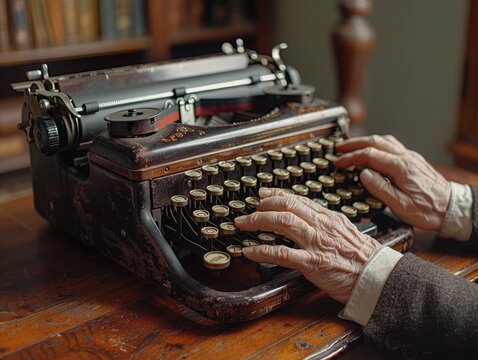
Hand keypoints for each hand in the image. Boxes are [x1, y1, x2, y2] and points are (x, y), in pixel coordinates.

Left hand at [234, 188, 380, 303]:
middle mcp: (320, 226)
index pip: (298, 200)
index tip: (263, 194)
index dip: (277, 195)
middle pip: (287, 206)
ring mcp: (315, 243)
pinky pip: (281, 254)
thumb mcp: (345, 231)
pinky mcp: (312, 263)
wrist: (377, 277)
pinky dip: (261, 251)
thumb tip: (310, 217)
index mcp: (328, 218)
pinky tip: (248, 250)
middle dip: (263, 205)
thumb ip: (327, 223)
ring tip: (243, 223)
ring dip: (258, 221)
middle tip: (250, 208)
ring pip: (282, 222)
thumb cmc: (363, 257)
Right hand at [334, 135, 450, 230]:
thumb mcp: (400, 205)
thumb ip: (380, 188)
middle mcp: (406, 157)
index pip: (369, 155)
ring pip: (384, 141)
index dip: (351, 157)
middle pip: (375, 142)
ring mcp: (410, 157)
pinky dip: (377, 145)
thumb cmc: (428, 210)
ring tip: (351, 147)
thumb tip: (363, 174)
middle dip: (354, 144)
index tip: (338, 162)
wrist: (452, 209)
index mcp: (400, 167)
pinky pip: (392, 146)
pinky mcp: (413, 161)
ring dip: (365, 142)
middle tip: (338, 149)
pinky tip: (372, 151)